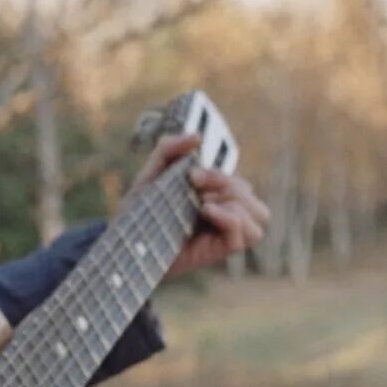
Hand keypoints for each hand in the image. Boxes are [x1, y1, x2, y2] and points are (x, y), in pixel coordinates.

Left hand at [120, 133, 269, 276]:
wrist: (127, 240)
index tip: (191, 175)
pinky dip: (231, 218)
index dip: (219, 175)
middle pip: (252, 195)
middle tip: (196, 185)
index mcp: (216, 197)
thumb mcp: (152, 172)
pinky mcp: (221, 249)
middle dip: (227, 184)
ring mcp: (225, 234)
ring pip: (260, 214)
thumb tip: (197, 137)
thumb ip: (170, 148)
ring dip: (234, 201)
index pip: (240, 182)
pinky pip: (246, 234)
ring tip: (203, 204)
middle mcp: (226, 215)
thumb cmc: (140, 210)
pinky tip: (206, 212)